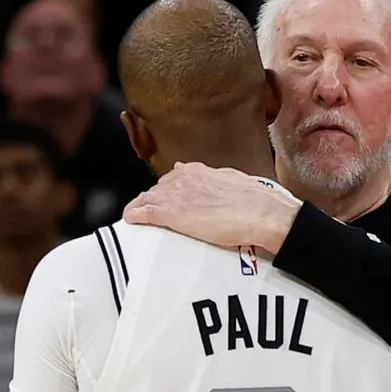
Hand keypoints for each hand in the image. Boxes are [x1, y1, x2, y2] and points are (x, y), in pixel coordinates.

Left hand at [123, 162, 301, 254]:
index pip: (171, 178)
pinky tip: (131, 221)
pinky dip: (134, 216)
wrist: (259, 213)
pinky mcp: (170, 213)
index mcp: (196, 170)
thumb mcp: (230, 180)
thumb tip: (203, 176)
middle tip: (155, 213)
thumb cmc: (253, 201)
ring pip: (146, 199)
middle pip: (156, 189)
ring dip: (143, 208)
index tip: (165, 199)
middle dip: (154, 200)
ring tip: (139, 219)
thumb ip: (212, 178)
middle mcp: (181, 178)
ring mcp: (174, 195)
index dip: (166, 191)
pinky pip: (142, 212)